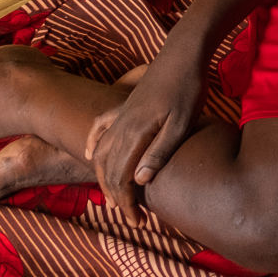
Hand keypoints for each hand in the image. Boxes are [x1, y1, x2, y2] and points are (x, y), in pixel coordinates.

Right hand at [83, 47, 204, 223]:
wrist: (183, 53)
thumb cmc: (188, 88)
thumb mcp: (181, 123)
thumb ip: (160, 151)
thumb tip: (140, 181)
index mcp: (135, 133)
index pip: (120, 178)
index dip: (127, 204)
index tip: (138, 222)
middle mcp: (121, 125)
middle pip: (107, 169)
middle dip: (117, 198)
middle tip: (131, 219)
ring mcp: (120, 114)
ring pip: (99, 152)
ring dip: (103, 177)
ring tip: (113, 198)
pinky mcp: (124, 106)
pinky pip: (99, 128)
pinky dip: (91, 144)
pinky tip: (88, 153)